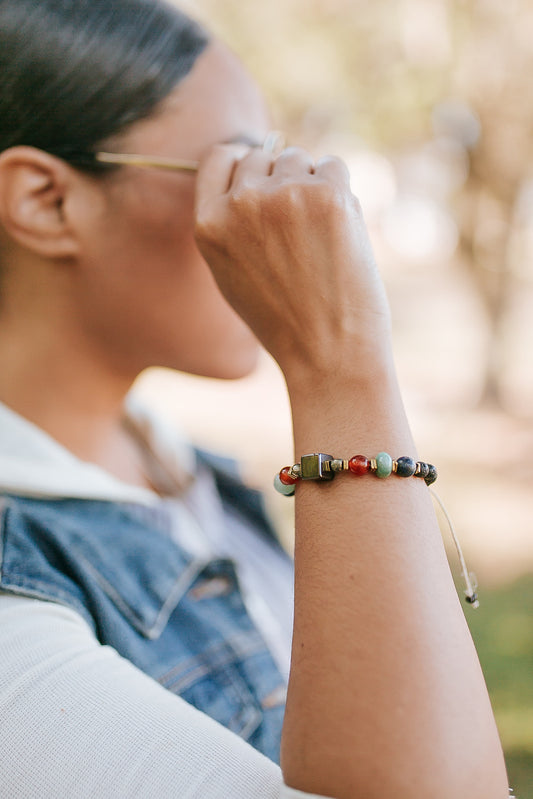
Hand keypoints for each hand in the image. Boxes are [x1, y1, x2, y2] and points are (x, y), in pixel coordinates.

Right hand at [194, 144, 390, 382]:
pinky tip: (340, 232)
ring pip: (299, 159)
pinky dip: (340, 191)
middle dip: (281, 178)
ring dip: (312, 184)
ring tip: (320, 236)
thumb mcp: (231, 273)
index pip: (220, 156)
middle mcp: (241, 203)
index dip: (243, 160)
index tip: (263, 174)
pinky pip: (334, 166)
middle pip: (262, 156)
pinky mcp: (327, 194)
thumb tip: (248, 175)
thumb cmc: (284, 320)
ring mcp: (284, 195)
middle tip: (300, 224)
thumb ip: (229, 222)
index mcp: (209, 224)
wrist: (328, 351)